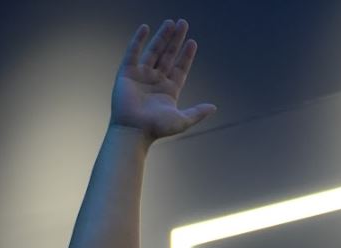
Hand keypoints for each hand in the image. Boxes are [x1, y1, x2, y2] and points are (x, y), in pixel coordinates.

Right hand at [111, 19, 216, 140]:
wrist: (133, 131)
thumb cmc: (156, 128)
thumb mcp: (181, 121)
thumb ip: (197, 113)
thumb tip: (213, 108)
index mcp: (168, 91)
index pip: (179, 68)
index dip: (186, 56)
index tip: (193, 42)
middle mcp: (155, 82)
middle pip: (168, 56)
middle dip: (176, 40)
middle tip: (183, 24)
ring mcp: (141, 76)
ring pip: (153, 51)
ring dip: (162, 37)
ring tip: (171, 23)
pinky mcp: (127, 74)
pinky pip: (133, 53)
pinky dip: (138, 40)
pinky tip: (145, 27)